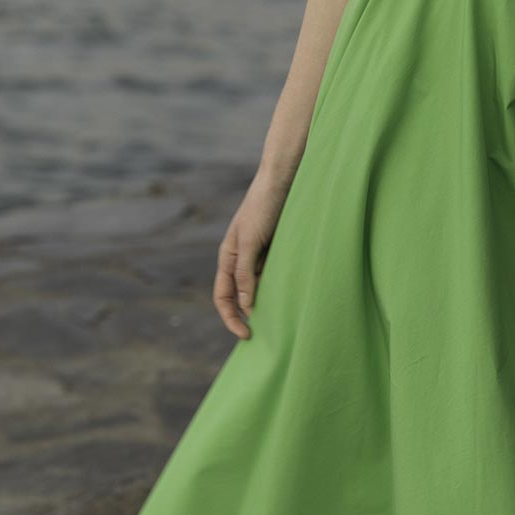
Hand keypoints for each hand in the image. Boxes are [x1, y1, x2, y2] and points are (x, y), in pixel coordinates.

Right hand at [213, 167, 292, 338]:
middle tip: (267, 333)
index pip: (223, 296)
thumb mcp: (250, 241)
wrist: (283, 180)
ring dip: (267, 300)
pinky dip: (279, 285)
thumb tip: (245, 306)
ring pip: (259, 286)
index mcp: (228, 257)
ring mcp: (258, 254)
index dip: (231, 318)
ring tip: (283, 316)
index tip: (247, 335)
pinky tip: (292, 293)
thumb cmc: (262, 207)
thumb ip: (245, 272)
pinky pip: (274, 274)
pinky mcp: (274, 248)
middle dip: (249, 315)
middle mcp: (240, 258)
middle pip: (240, 295)